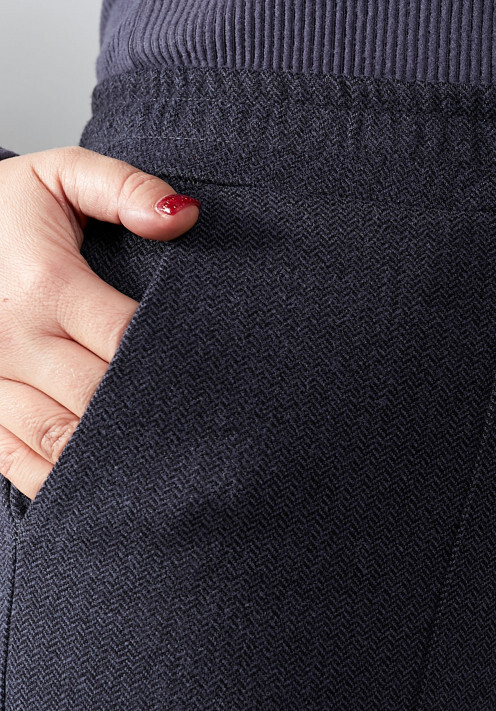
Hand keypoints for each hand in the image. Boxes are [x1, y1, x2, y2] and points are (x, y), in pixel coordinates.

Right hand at [0, 146, 199, 500]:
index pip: (128, 338)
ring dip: (112, 459)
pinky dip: (59, 482)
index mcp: (46, 285)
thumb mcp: (58, 176)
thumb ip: (121, 187)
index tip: (217, 381)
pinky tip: (101, 491)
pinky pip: (18, 461)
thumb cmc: (4, 212)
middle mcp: (15, 341)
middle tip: (209, 438)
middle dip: (153, 417)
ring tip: (167, 472)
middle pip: (100, 398)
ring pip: (61, 439)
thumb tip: (183, 215)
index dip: (176, 362)